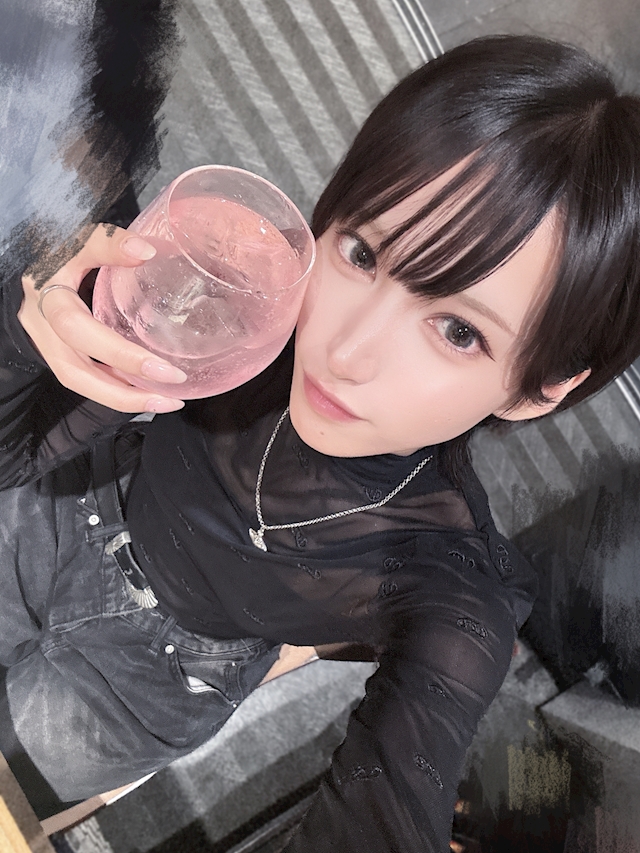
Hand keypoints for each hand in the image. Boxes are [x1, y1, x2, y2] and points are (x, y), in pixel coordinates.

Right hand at [19, 224, 186, 412]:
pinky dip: (116, 387)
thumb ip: (108, 243)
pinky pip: (87, 377)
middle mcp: (43, 328)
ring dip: (123, 397)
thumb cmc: (53, 249)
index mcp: (46, 298)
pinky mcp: (59, 351)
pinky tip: (147, 390)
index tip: (162, 367)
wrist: (30, 262)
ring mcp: (48, 344)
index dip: (118, 352)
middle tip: (169, 395)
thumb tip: (147, 252)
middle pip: (77, 373)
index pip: (77, 329)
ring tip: (166, 401)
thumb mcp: (76, 239)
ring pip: (81, 382)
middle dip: (124, 391)